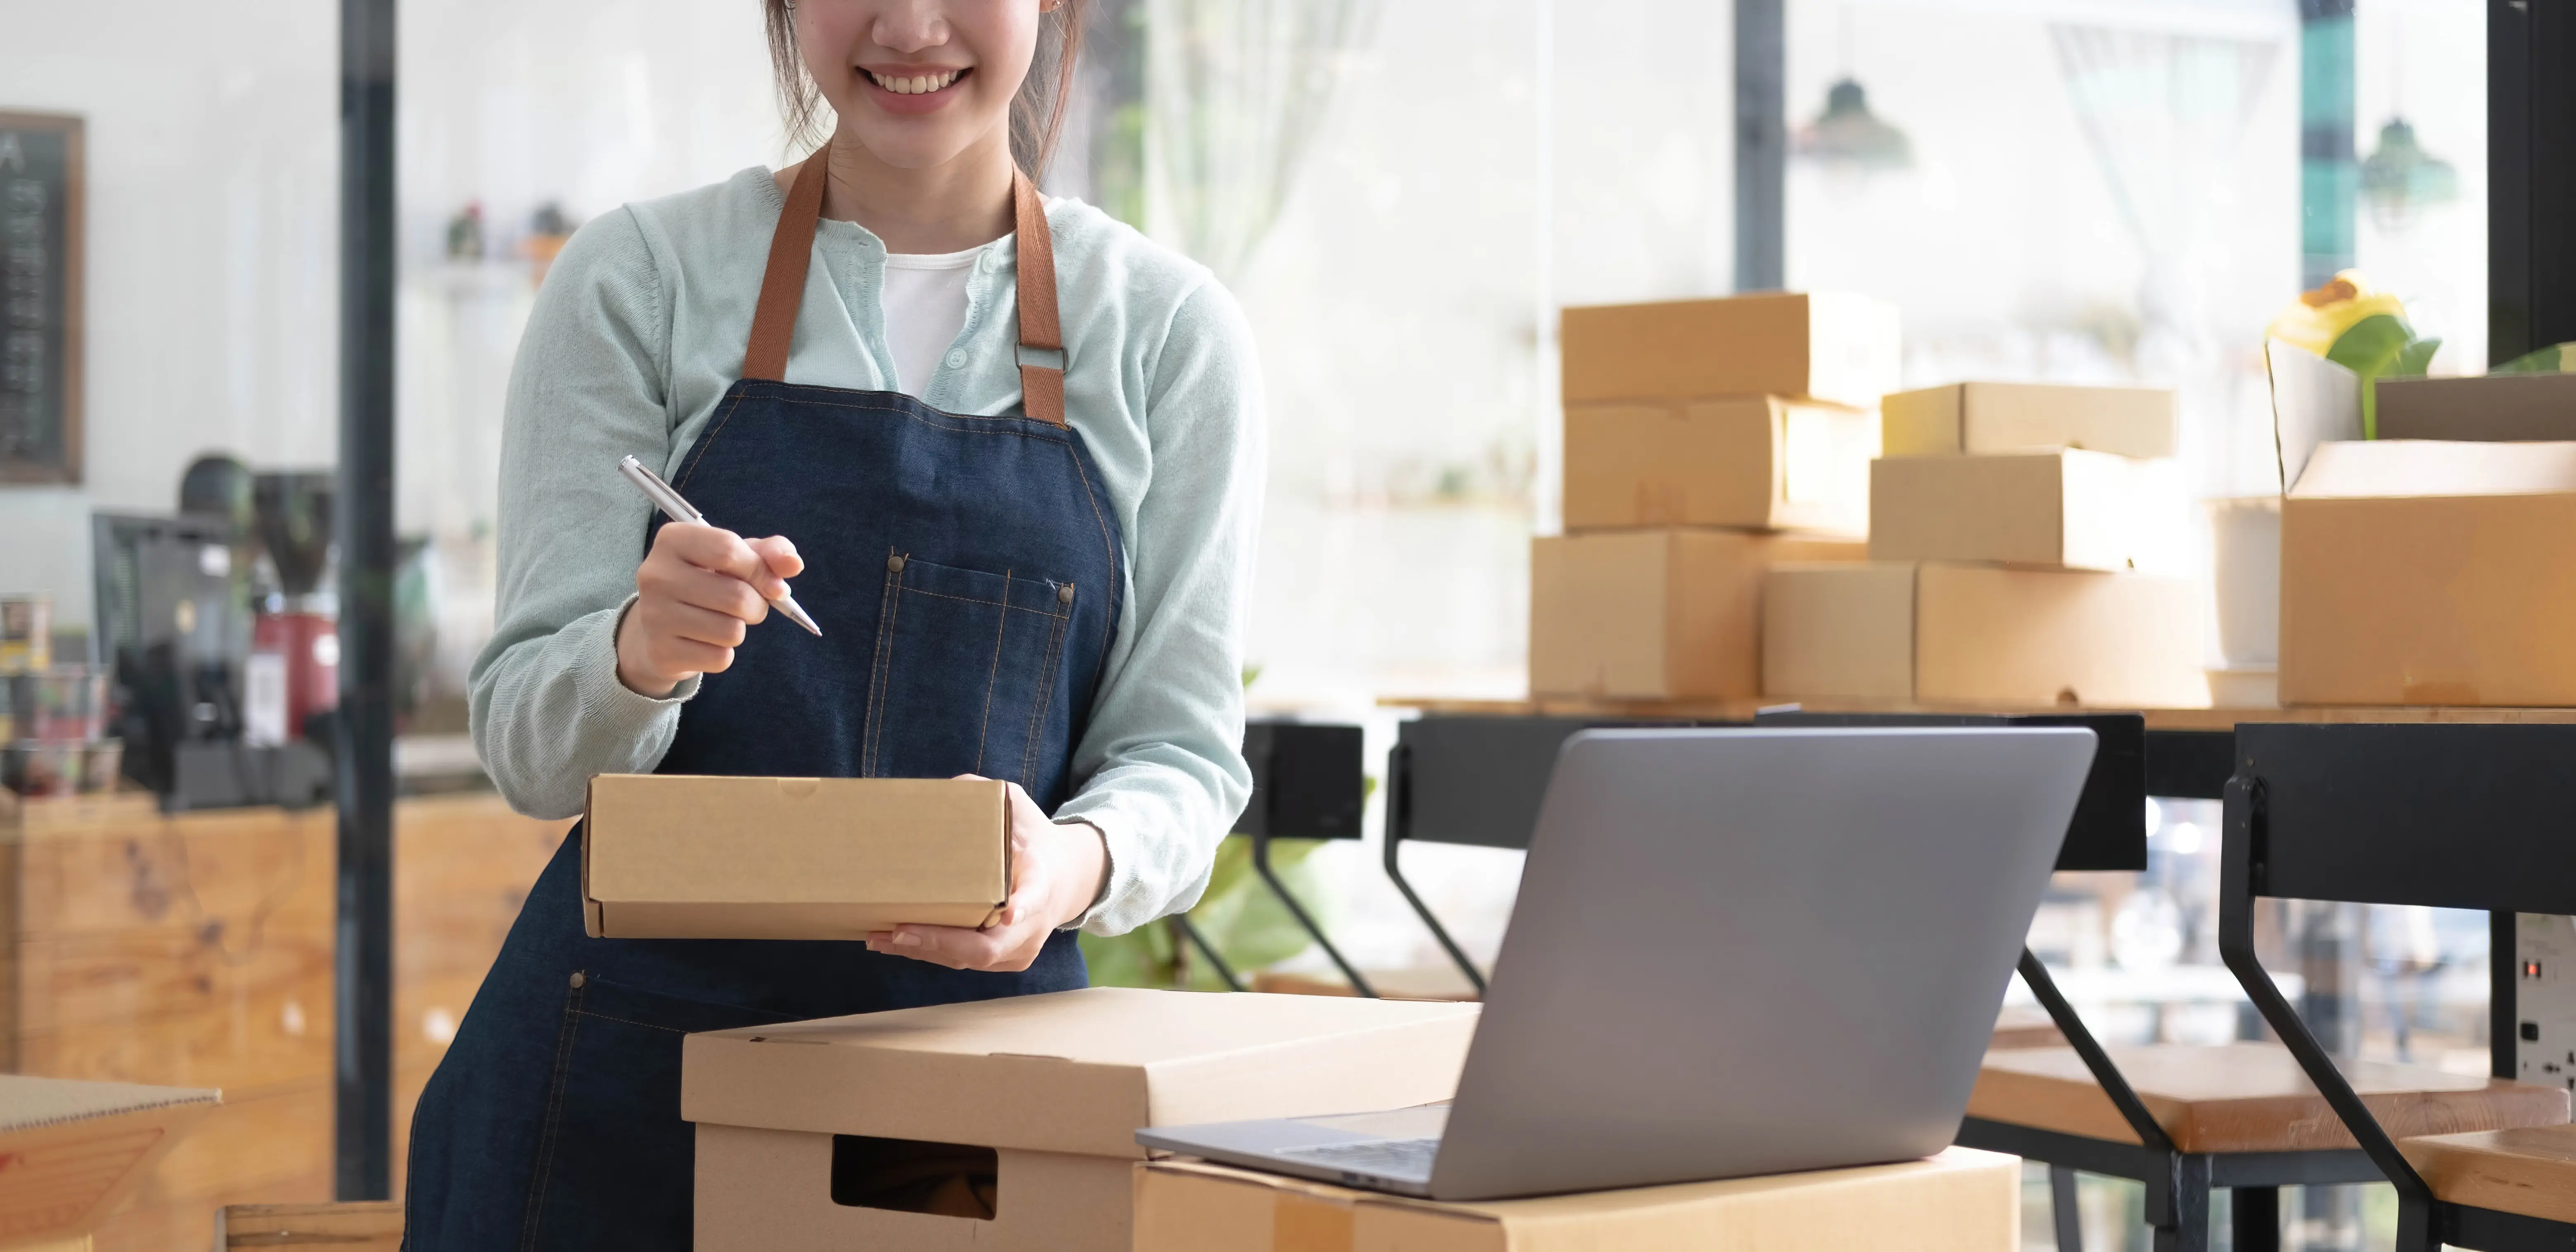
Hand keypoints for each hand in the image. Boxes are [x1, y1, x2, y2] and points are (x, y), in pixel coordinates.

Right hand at [615, 522, 802, 696]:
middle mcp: (655, 575)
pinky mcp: (661, 652)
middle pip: (737, 596)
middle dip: (757, 606)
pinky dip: (724, 654)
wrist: (661, 626)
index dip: (761, 571)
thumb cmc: (707, 581)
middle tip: (746, 607)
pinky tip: (705, 642)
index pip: (728, 550)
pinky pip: (719, 658)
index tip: (772, 585)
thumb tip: (794, 564)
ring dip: (739, 630)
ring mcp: (654, 615)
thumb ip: (770, 553)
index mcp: (672, 540)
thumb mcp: (736, 557)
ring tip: (721, 621)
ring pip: (731, 631)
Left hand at [867, 777, 1107, 971]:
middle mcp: (1035, 923)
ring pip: (971, 961)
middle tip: (900, 931)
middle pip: (990, 946)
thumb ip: (984, 796)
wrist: (1068, 879)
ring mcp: (1022, 948)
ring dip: (924, 952)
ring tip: (880, 938)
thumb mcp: (1018, 807)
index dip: (1022, 907)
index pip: (1035, 896)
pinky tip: (895, 943)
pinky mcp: (1008, 960)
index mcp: (1042, 880)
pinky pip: (966, 963)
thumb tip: (942, 790)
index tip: (1009, 912)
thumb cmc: (1034, 839)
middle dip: (942, 942)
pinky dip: (930, 954)